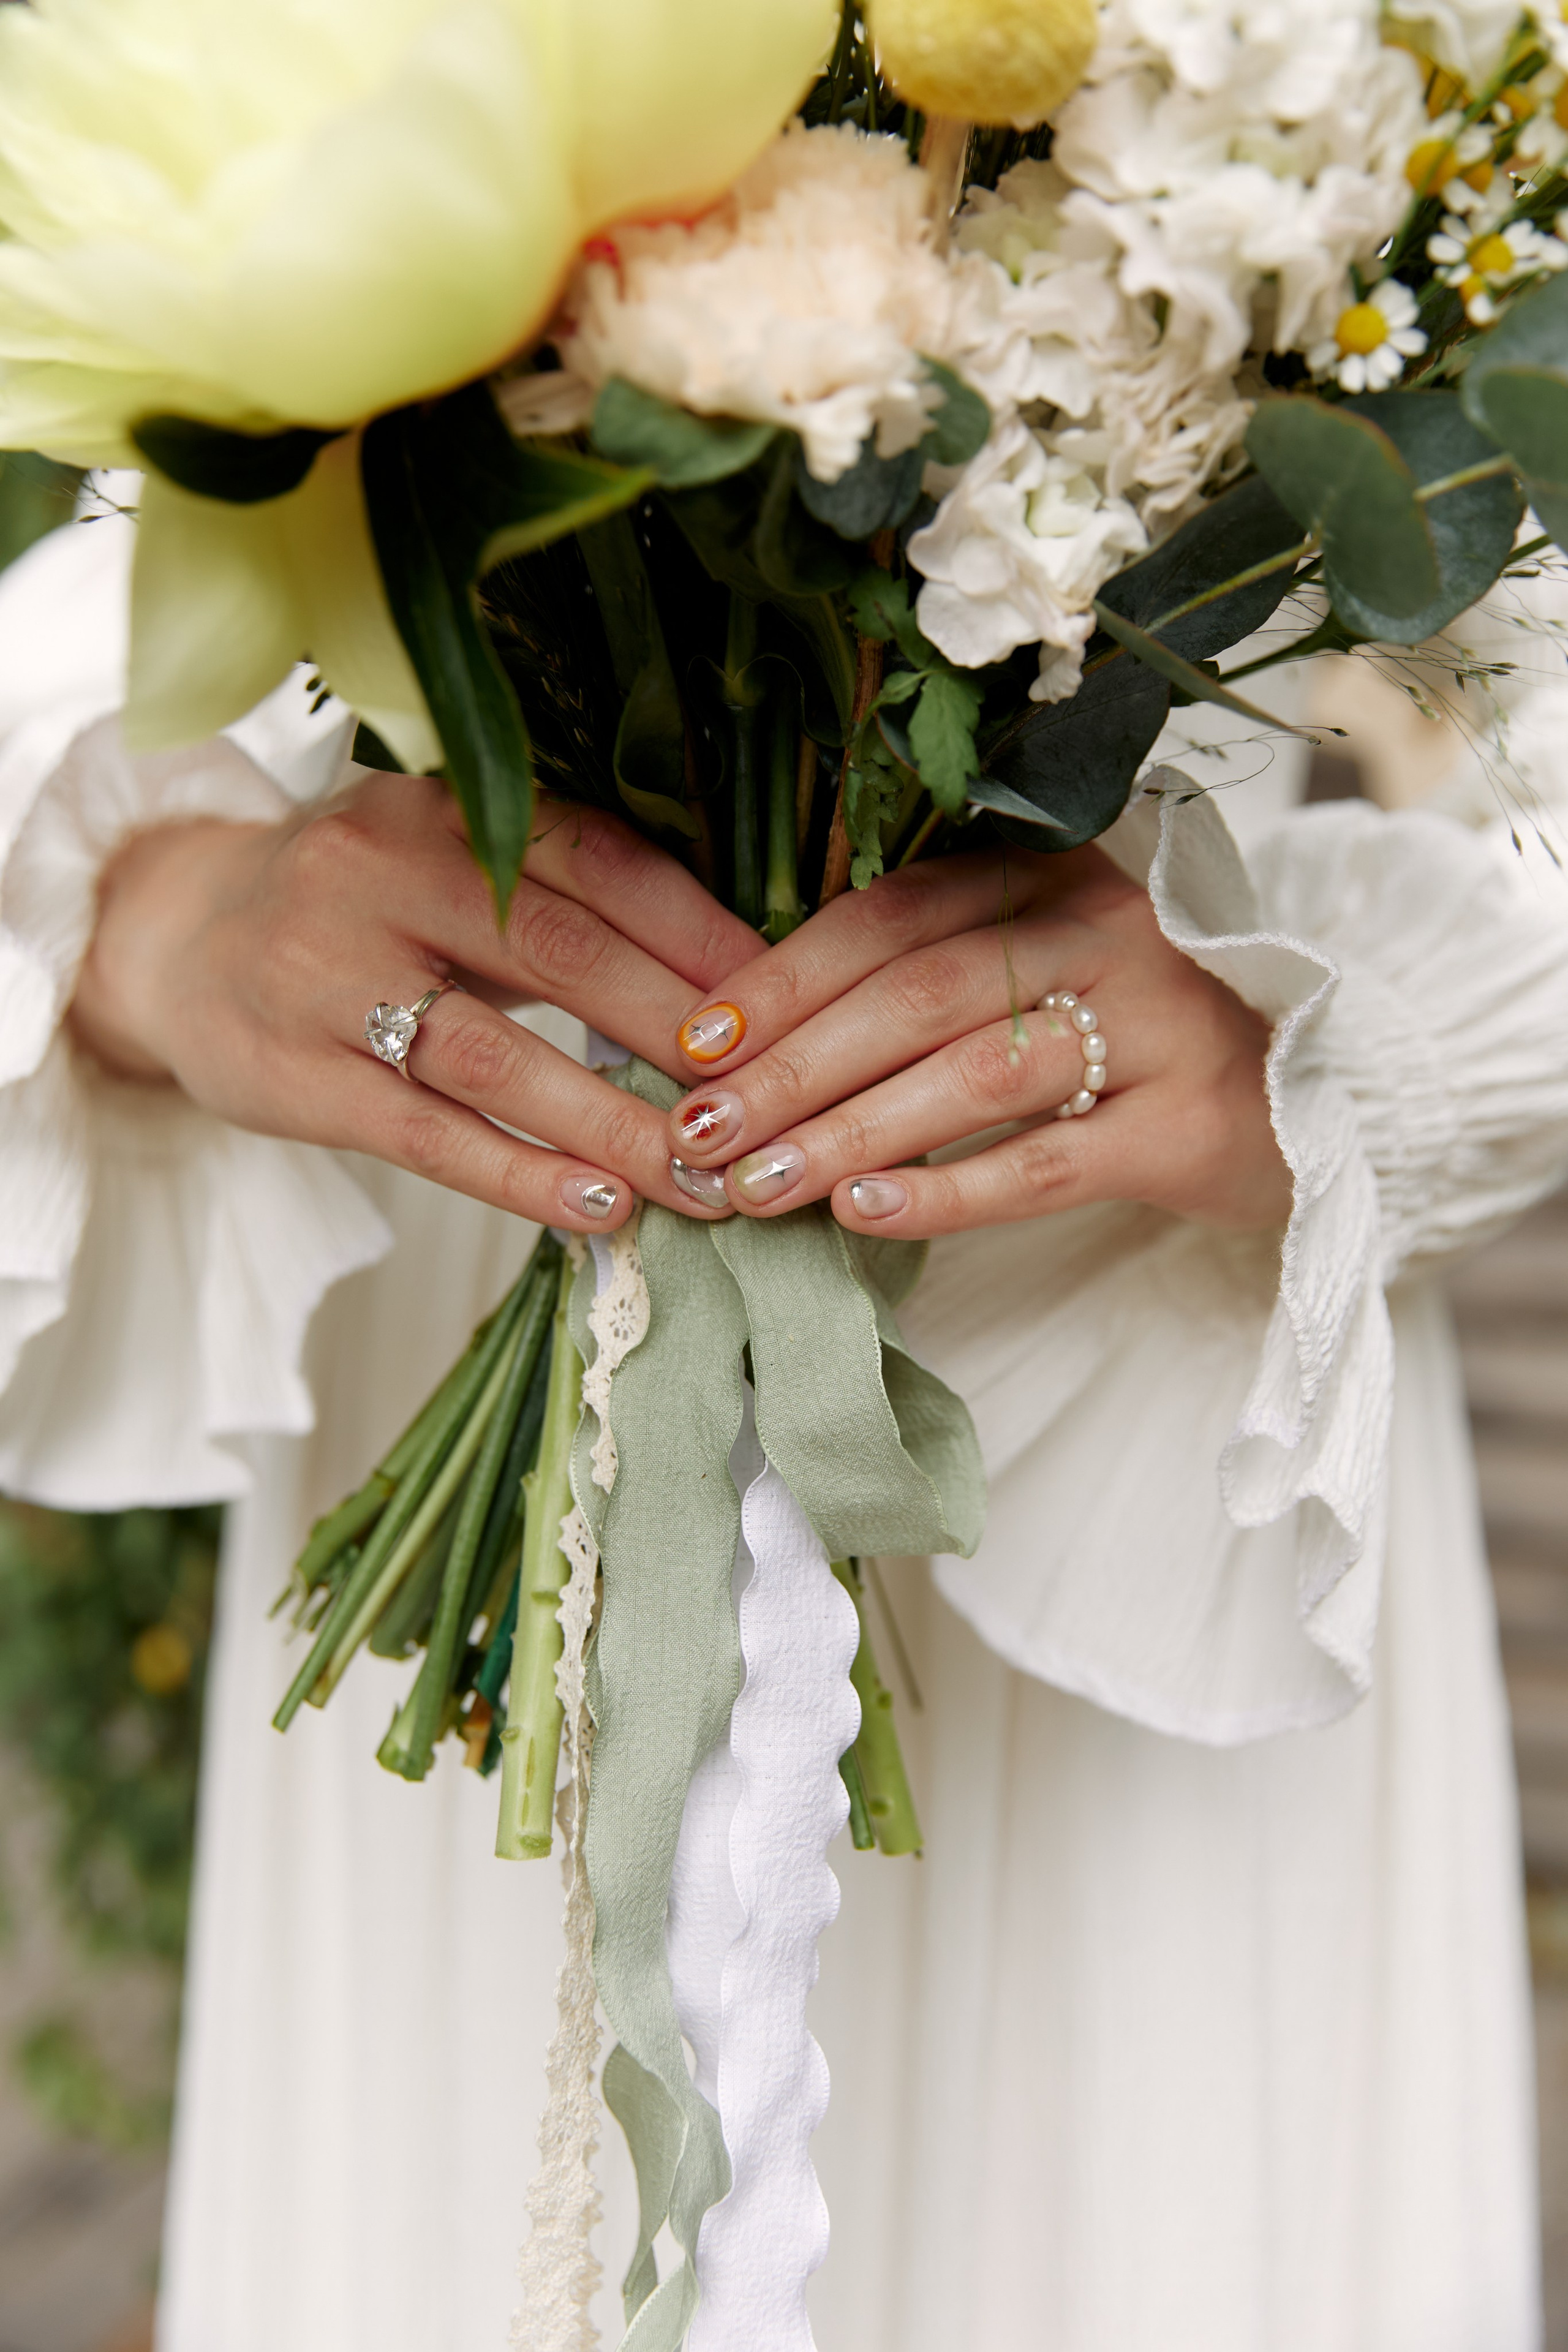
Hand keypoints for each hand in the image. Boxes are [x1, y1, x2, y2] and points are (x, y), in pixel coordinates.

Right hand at [71, 771, 759, 1231]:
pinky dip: (524, 1177)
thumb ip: (565, 895)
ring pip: (499, 1059)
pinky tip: (603, 1208)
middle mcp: (381, 874)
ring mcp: (328, 977)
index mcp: (444, 806)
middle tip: (780, 1101)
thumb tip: (738, 967)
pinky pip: (431, 1136)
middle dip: (685, 1035)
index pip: (602, 862)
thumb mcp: (450, 860)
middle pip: (564, 956)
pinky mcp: (295, 1076)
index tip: (798, 999)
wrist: (180, 941)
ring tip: (709, 1182)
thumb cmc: (361, 906)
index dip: (707, 933)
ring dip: (617, 1126)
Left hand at [662, 843, 1291, 1237]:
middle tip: (701, 1133)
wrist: (1315, 1099)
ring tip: (757, 1186)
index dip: (785, 977)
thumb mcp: (1042, 973)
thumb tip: (751, 1039)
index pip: (893, 914)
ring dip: (850, 1132)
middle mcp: (1107, 931)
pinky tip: (865, 1217)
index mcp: (1052, 876)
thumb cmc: (1134, 1040)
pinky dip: (947, 1192)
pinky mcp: (1191, 1123)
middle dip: (794, 1066)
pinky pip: (1045, 1162)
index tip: (692, 1043)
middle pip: (920, 992)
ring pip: (975, 1074)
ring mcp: (1159, 1023)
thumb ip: (930, 980)